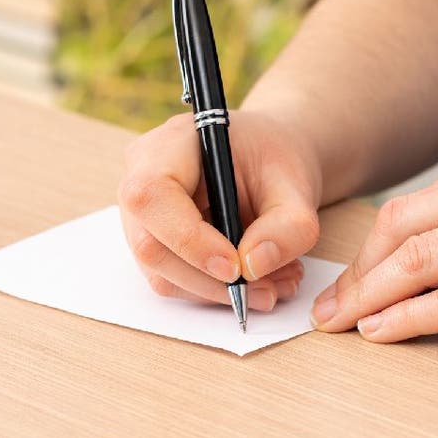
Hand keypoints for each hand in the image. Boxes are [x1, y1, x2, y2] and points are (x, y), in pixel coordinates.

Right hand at [118, 110, 322, 310]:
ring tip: (273, 285)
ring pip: (161, 274)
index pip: (152, 196)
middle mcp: (140, 178)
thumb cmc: (274, 157)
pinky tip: (256, 281)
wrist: (268, 158)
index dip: (188, 238)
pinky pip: (173, 281)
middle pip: (151, 245)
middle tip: (265, 290)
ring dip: (218, 292)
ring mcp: (140, 215)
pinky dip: (216, 292)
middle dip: (209, 280)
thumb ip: (287, 225)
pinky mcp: (153, 242)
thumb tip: (253, 267)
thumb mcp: (296, 184)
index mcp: (168, 144)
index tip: (237, 267)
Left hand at [311, 139, 437, 346]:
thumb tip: (420, 253)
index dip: (371, 249)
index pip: (414, 205)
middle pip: (404, 227)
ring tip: (342, 324)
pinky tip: (384, 332)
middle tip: (328, 307)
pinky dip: (410, 319)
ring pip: (421, 262)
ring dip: (371, 297)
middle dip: (359, 273)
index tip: (349, 280)